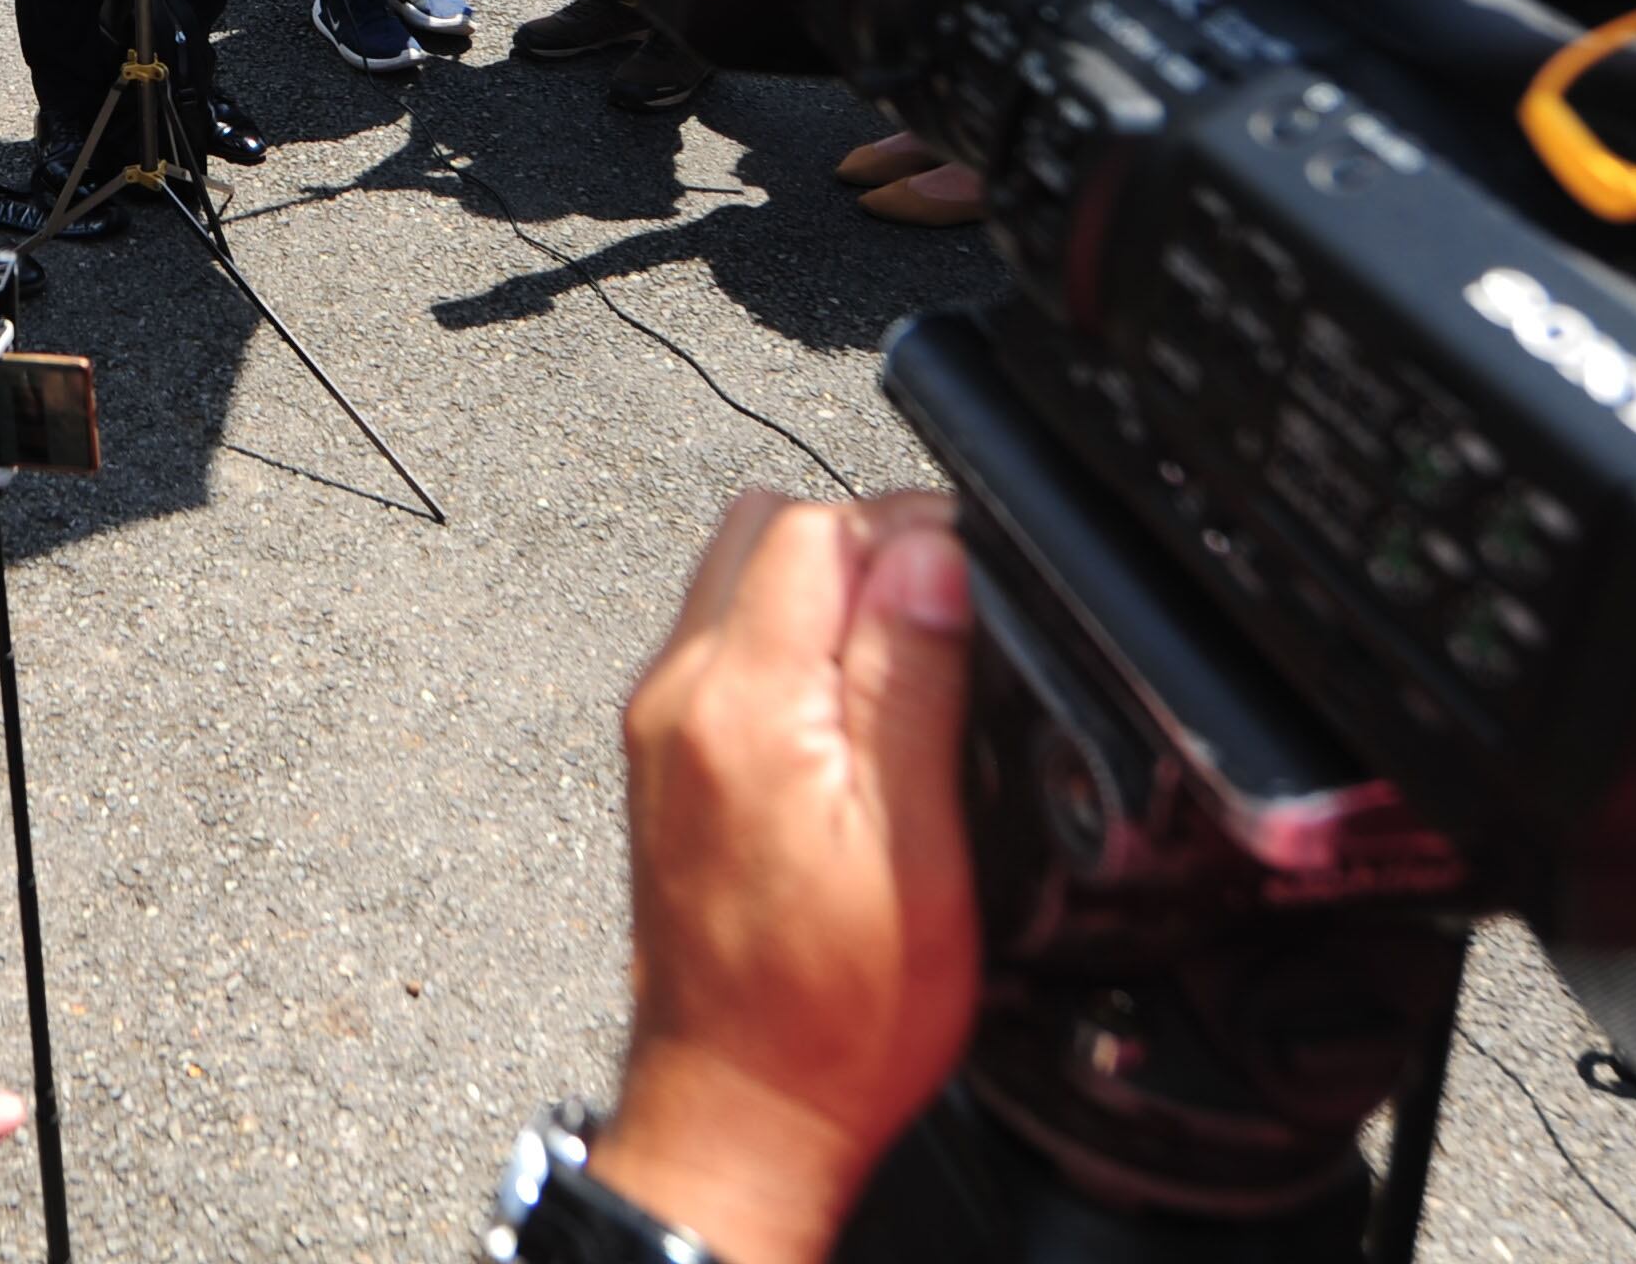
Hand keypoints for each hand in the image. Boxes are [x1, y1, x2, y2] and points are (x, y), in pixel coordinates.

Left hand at [589, 491, 977, 1263]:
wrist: (740, 1108)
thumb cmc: (836, 1011)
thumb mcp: (916, 846)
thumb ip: (912, 683)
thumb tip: (930, 551)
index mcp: (740, 701)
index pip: (816, 527)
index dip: (911, 531)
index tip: (975, 581)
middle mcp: (677, 694)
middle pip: (766, 533)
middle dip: (865, 548)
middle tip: (948, 622)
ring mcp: (660, 726)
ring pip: (738, 581)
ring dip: (825, 597)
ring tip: (906, 673)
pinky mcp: (662, 760)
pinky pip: (722, 645)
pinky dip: (789, 647)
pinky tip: (848, 717)